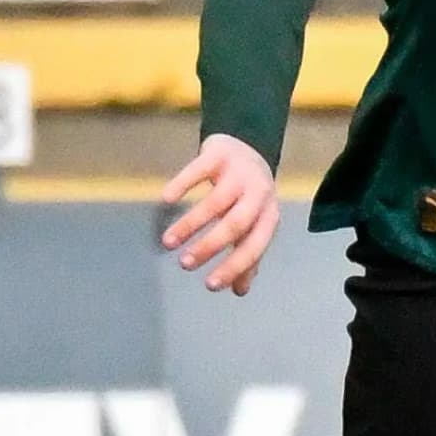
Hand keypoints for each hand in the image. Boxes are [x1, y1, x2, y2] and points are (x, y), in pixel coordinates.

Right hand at [161, 133, 281, 294]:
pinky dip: (182, 185)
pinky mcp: (219, 154)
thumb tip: (239, 291)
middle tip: (185, 264)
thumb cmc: (248, 195)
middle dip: (210, 247)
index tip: (209, 285)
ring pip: (214, 202)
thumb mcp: (254, 223)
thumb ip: (248, 255)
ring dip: (189, 224)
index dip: (233, 267)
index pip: (253, 246)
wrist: (248, 144)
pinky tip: (166, 200)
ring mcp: (239, 173)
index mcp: (269, 216)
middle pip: (235, 225)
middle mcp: (259, 194)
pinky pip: (198, 170)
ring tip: (167, 242)